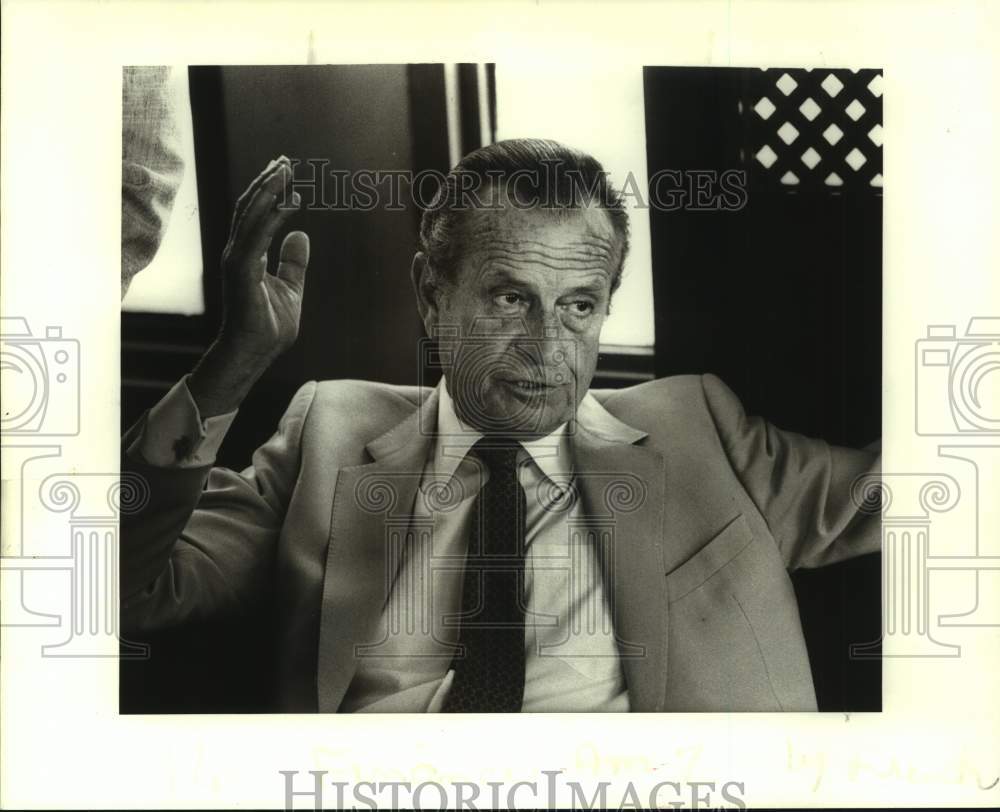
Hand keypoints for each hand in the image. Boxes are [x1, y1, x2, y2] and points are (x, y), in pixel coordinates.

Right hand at [188, 157, 310, 416]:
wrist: (255, 352)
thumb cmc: (269, 326)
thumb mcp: (291, 288)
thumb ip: (294, 261)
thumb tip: (301, 234)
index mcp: (247, 254)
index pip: (256, 214)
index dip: (269, 191)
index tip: (285, 171)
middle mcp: (238, 252)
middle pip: (250, 206)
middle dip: (268, 181)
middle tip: (285, 160)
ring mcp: (237, 259)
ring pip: (250, 214)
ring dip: (268, 189)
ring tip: (285, 169)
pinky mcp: (241, 270)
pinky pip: (257, 235)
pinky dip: (272, 215)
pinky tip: (289, 200)